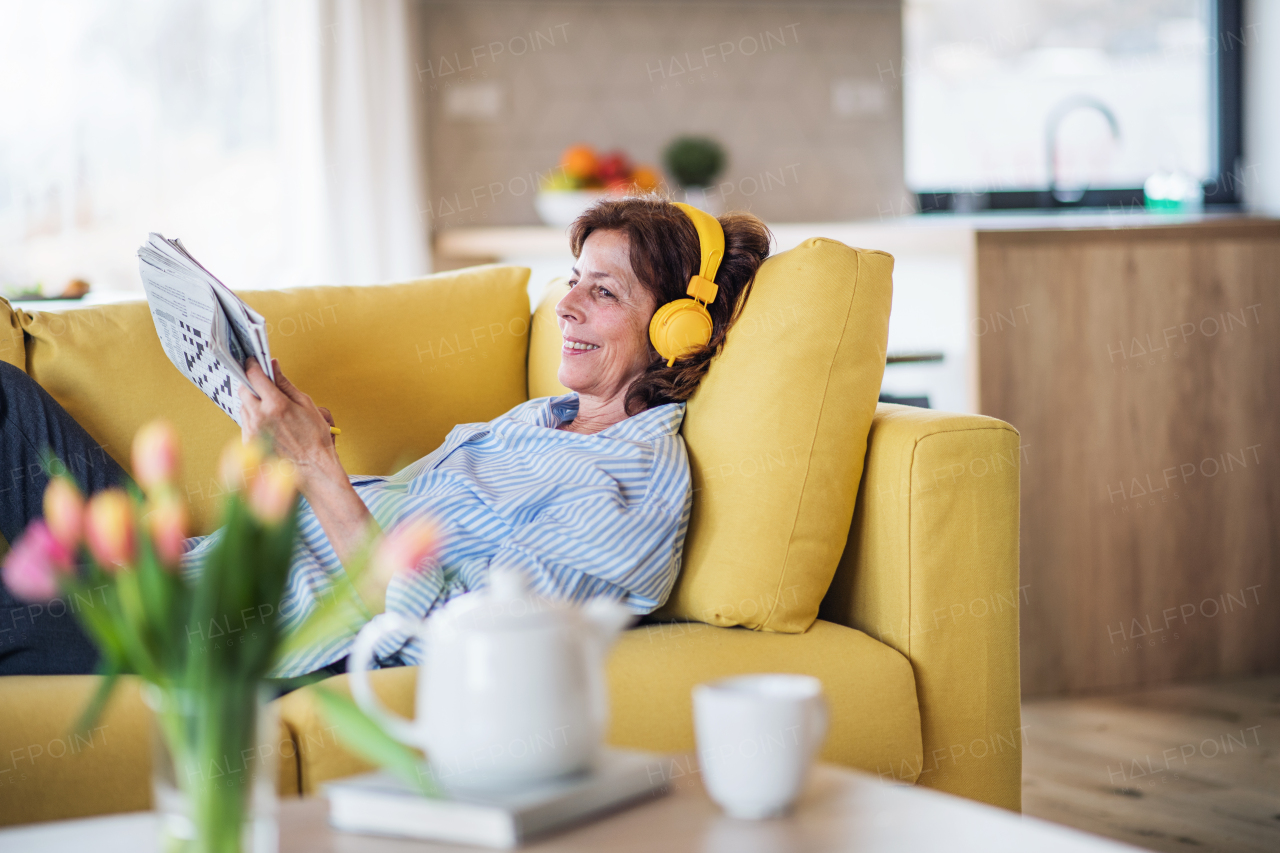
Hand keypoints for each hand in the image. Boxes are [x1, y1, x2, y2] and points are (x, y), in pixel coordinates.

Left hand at [237, 357, 339, 491]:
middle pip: (243, 390)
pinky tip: (269, 424)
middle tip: (262, 385)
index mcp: (275, 404)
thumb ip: (285, 383)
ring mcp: (251, 431)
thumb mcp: (305, 404)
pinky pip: (245, 423)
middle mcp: (259, 417)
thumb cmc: (314, 437)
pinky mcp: (248, 442)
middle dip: (251, 384)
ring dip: (252, 402)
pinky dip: (253, 418)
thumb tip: (274, 366)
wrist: (312, 467)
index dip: (253, 365)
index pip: (254, 375)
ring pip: (243, 407)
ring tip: (270, 408)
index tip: (253, 361)